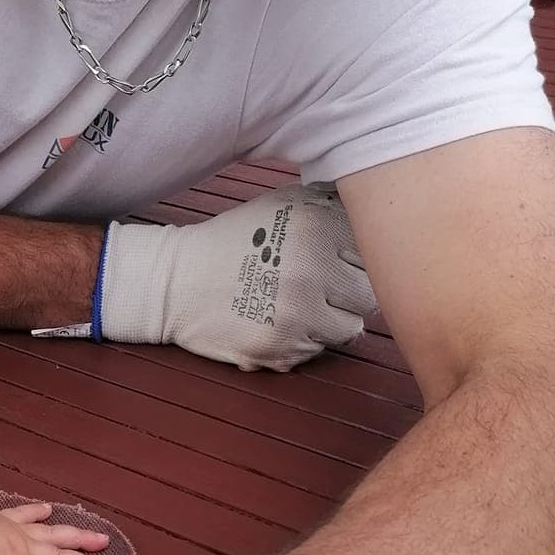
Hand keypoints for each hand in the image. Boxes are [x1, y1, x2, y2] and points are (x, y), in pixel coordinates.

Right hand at [99, 187, 374, 370]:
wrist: (175, 280)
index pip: (374, 256)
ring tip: (299, 307)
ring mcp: (297, 311)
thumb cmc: (233, 239)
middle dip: (350, 295)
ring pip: (348, 329)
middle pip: (369, 296)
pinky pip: (317, 352)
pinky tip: (278, 323)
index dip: (357, 261)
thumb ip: (330, 203)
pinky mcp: (279, 345)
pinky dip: (304, 342)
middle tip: (323, 290)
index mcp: (317, 228)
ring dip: (330, 322)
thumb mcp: (281, 203)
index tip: (338, 263)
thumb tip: (378, 206)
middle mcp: (312, 269)